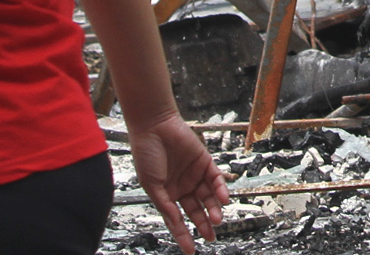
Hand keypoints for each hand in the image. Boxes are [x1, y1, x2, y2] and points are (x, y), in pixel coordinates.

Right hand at [126, 112, 226, 250]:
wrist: (154, 126)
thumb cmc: (147, 154)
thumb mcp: (152, 186)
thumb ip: (166, 205)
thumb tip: (175, 223)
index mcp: (168, 194)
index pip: (179, 219)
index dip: (184, 235)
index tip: (191, 250)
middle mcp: (182, 186)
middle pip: (197, 210)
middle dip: (204, 224)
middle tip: (211, 236)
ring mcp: (194, 175)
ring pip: (208, 197)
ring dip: (214, 208)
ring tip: (217, 219)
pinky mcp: (204, 161)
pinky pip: (216, 179)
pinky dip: (220, 189)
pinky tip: (222, 199)